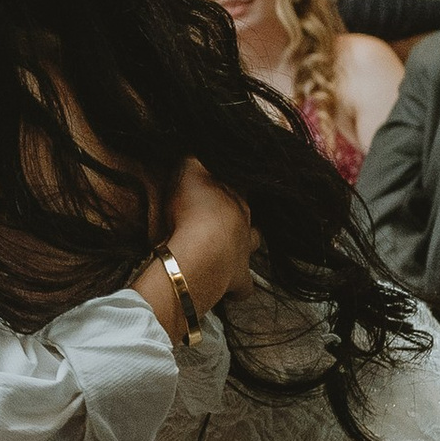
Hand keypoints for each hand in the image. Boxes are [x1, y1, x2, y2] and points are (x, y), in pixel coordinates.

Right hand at [165, 155, 254, 307]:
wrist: (198, 253)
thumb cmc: (192, 211)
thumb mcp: (188, 173)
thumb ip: (194, 160)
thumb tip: (197, 152)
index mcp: (236, 200)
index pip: (237, 190)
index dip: (226, 191)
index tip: (215, 193)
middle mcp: (245, 226)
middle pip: (249, 220)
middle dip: (237, 221)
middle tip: (217, 224)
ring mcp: (244, 255)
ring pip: (251, 249)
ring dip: (241, 249)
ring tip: (225, 251)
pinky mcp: (238, 281)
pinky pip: (243, 288)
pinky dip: (236, 288)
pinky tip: (227, 287)